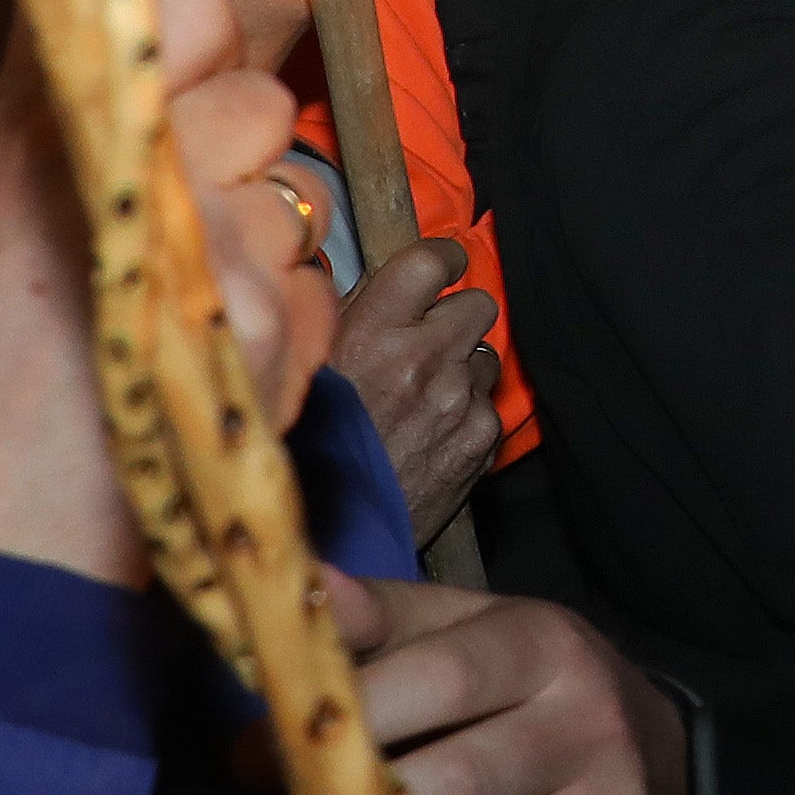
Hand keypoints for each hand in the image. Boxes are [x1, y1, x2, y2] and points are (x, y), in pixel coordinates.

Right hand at [0, 0, 335, 586]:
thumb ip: (28, 104)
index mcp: (50, 143)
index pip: (193, 13)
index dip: (193, 42)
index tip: (168, 81)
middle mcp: (148, 184)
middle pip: (260, 102)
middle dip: (230, 146)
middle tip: (167, 212)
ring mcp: (225, 261)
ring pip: (294, 197)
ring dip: (254, 241)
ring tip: (175, 305)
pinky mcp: (273, 334)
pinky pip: (313, 283)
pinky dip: (274, 314)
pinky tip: (206, 354)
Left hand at [242, 568, 692, 794]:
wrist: (657, 761)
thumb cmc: (524, 691)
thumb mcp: (465, 632)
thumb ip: (380, 617)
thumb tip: (300, 587)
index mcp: (547, 648)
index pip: (442, 678)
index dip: (341, 718)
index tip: (243, 760)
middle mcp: (588, 730)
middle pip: (453, 785)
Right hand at [335, 235, 508, 535]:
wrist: (327, 534)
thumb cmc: (304, 447)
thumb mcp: (309, 368)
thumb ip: (350, 319)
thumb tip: (382, 281)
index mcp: (374, 330)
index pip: (433, 262)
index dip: (443, 260)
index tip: (443, 267)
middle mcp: (424, 357)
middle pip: (479, 304)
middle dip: (458, 318)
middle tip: (432, 339)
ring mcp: (459, 399)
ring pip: (488, 356)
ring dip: (464, 369)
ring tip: (424, 397)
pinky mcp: (481, 439)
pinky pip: (489, 406)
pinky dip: (468, 415)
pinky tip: (433, 435)